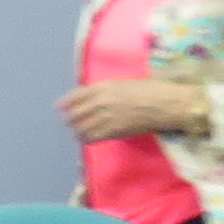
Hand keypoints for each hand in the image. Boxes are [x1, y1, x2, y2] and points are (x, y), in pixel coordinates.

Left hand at [55, 75, 200, 141]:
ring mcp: (105, 117)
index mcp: (104, 87)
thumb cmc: (151, 91)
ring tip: (78, 134)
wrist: (165, 104)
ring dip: (78, 131)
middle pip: (75, 114)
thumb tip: (95, 95)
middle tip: (70, 123)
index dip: (65, 103)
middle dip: (71, 119)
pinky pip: (92, 138)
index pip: (76, 95)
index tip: (58, 108)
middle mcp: (100, 101)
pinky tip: (88, 140)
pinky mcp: (112, 131)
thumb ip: (108, 90)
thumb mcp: (125, 83)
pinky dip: (87, 139)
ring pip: (81, 128)